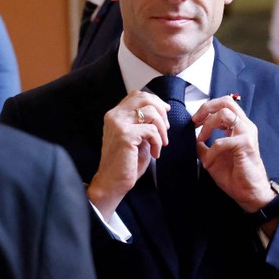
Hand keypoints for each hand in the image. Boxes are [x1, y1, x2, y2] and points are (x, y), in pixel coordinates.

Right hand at [89, 91, 169, 219]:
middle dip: (162, 110)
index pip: (137, 95)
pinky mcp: (125, 135)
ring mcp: (119, 124)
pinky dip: (158, 142)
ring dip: (162, 129)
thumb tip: (162, 113)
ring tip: (162, 143)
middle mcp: (115, 116)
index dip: (155, 100)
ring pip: (151, 112)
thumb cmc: (125, 164)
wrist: (112, 183)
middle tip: (166, 128)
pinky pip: (151, 131)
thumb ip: (143, 124)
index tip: (166, 111)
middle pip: (144, 98)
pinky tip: (155, 153)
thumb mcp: (136, 138)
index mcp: (115, 115)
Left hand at [193, 97, 275, 212]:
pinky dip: (211, 151)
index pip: (224, 105)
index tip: (194, 121)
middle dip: (206, 108)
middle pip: (226, 102)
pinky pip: (221, 141)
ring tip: (201, 140)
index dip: (206, 109)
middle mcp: (245, 126)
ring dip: (208, 126)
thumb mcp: (212, 157)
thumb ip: (203, 145)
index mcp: (239, 127)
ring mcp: (247, 134)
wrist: (249, 193)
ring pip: (224, 114)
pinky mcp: (245, 145)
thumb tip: (191, 139)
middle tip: (195, 121)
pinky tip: (208, 162)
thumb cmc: (235, 176)